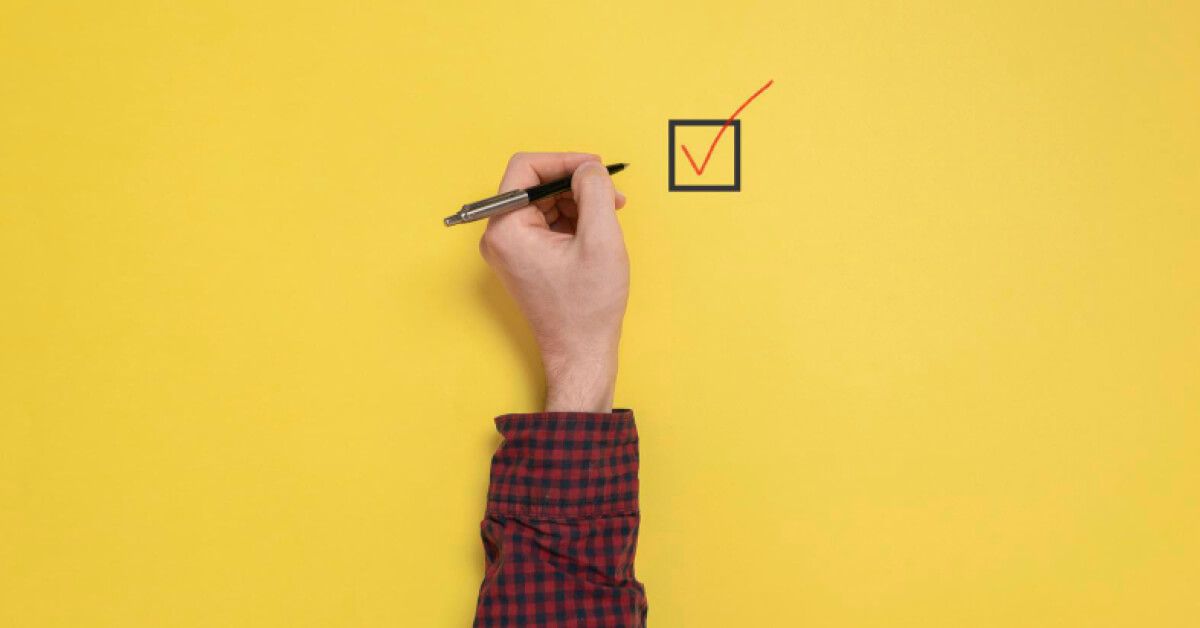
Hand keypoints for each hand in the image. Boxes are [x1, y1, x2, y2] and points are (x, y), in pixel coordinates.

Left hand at [478, 152, 628, 412]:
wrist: (581, 353)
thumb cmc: (587, 307)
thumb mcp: (600, 240)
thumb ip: (594, 191)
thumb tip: (588, 167)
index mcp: (506, 229)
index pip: (525, 168)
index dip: (564, 161)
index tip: (596, 169)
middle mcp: (499, 236)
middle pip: (535, 185)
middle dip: (576, 184)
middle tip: (611, 196)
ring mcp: (510, 249)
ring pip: (544, 202)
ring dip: (578, 202)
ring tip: (609, 216)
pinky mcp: (524, 258)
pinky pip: (547, 222)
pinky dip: (573, 220)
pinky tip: (597, 232)